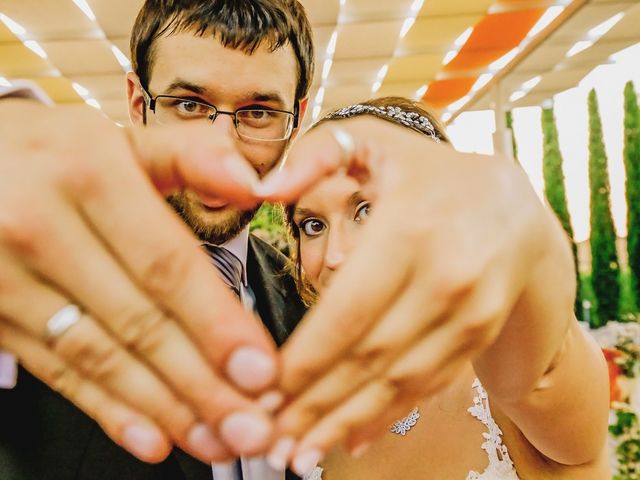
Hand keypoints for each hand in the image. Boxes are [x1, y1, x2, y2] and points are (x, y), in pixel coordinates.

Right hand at [0, 100, 277, 462]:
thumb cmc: (50, 152)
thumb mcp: (115, 139)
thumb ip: (190, 156)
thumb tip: (254, 183)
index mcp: (89, 173)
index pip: (167, 264)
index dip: (216, 324)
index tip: (260, 370)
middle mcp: (42, 226)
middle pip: (139, 320)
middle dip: (202, 384)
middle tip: (251, 428)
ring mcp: (5, 275)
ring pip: (100, 355)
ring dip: (164, 407)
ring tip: (214, 439)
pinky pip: (55, 368)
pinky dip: (106, 408)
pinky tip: (149, 436)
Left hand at [261, 117, 551, 472]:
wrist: (515, 208)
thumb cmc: (432, 175)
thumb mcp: (376, 144)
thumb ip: (315, 155)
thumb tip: (263, 188)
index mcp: (411, 230)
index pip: (347, 312)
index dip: (303, 360)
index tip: (261, 391)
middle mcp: (445, 279)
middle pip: (369, 358)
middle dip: (314, 405)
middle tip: (267, 439)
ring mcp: (468, 314)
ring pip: (398, 383)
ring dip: (345, 422)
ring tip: (299, 454)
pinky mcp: (476, 336)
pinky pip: (427, 386)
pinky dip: (386, 416)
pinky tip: (350, 439)